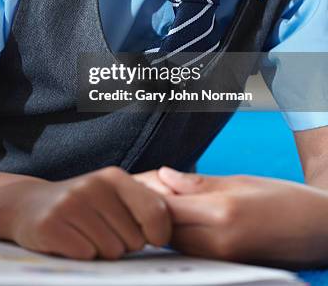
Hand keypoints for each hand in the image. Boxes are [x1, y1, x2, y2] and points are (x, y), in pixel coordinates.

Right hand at [9, 166, 170, 259]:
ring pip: (111, 251)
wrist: (30, 204)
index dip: (157, 234)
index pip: (156, 212)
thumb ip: (145, 204)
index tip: (148, 237)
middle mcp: (94, 185)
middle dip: (122, 244)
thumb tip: (168, 230)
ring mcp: (71, 203)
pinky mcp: (51, 224)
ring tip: (84, 235)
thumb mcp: (113, 195)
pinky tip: (69, 241)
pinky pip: (86, 255)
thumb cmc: (83, 206)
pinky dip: (81, 256)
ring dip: (101, 252)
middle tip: (101, 231)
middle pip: (134, 240)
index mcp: (114, 177)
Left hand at [155, 167, 327, 267]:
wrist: (320, 229)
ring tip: (161, 198)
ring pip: (175, 242)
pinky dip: (179, 234)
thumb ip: (198, 182)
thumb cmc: (284, 198)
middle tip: (140, 187)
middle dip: (149, 208)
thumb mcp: (241, 180)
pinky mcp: (226, 267)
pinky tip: (180, 216)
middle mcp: (218, 243)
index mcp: (221, 214)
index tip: (133, 180)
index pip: (164, 207)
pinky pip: (191, 250)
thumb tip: (163, 175)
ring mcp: (222, 259)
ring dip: (163, 222)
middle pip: (164, 229)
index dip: (145, 193)